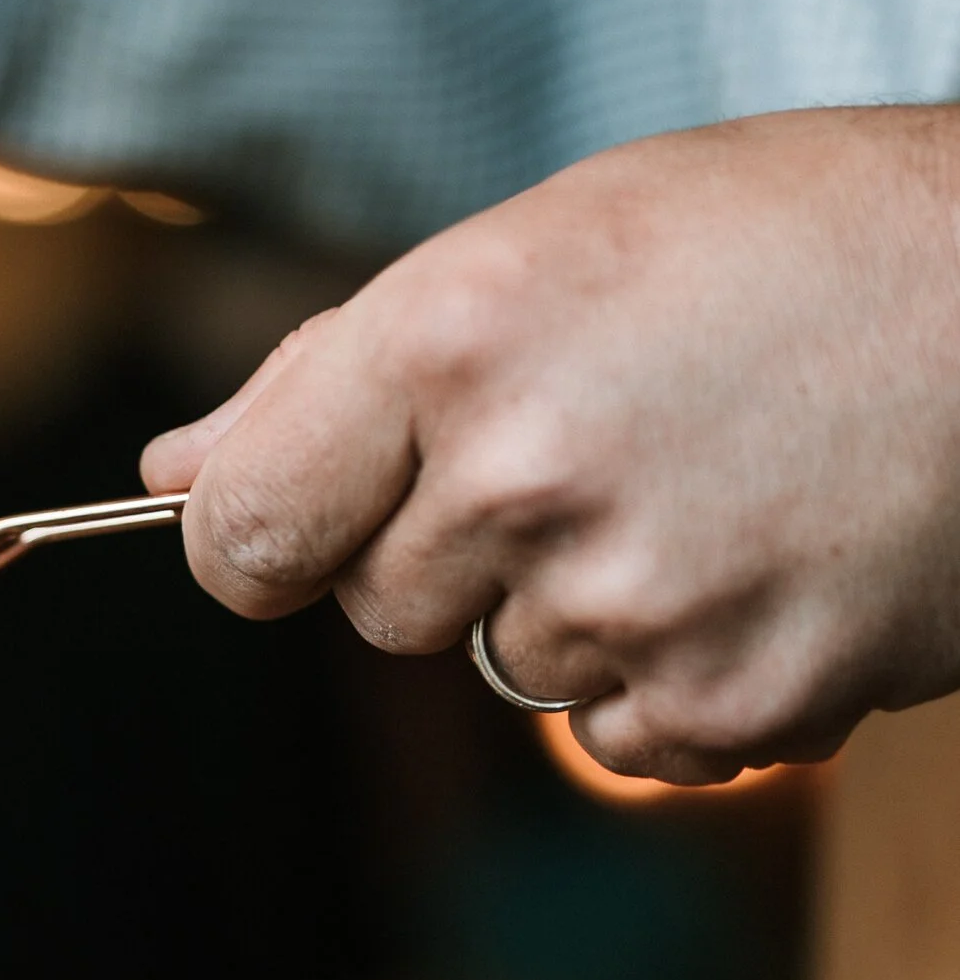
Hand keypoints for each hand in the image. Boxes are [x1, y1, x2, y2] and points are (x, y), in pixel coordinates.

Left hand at [140, 106, 959, 780]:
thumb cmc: (799, 239)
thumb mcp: (555, 238)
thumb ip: (341, 371)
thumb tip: (180, 475)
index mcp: (453, 338)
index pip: (242, 529)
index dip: (258, 539)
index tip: (297, 529)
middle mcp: (524, 477)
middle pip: (381, 608)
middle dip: (457, 550)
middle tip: (603, 445)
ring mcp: (633, 603)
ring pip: (511, 671)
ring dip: (583, 609)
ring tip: (714, 486)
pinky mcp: (737, 699)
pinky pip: (628, 741)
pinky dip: (682, 680)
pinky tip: (766, 565)